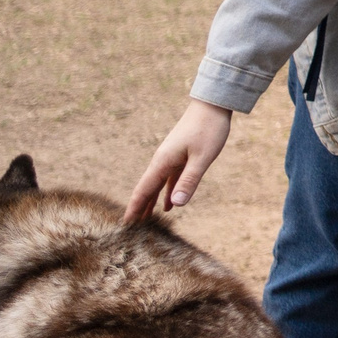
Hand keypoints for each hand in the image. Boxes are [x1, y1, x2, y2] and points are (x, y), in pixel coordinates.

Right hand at [125, 100, 232, 222]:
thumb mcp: (202, 158)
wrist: (213, 105)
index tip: (124, 226)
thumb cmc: (208, 129)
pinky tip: (169, 204)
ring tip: (147, 222)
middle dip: (139, 209)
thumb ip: (189, 181)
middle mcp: (162, 161)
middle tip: (132, 232)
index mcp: (162, 162)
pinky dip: (167, 193)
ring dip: (152, 203)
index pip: (143, 191)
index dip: (134, 208)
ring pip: (157, 185)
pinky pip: (170, 179)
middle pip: (147, 190)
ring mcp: (171, 158)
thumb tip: (175, 205)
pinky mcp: (181, 156)